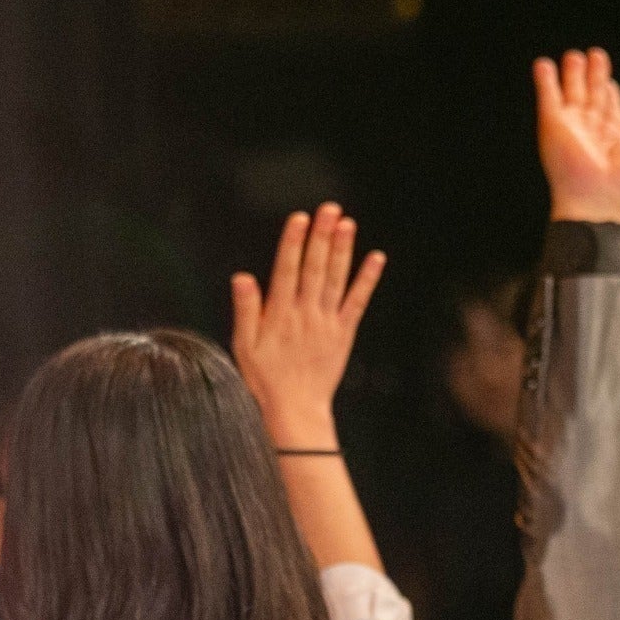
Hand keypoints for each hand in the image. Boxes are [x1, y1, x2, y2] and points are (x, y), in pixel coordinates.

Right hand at [232, 205, 386, 448]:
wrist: (295, 410)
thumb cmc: (264, 380)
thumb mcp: (244, 346)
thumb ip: (246, 310)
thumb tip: (243, 277)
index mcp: (279, 314)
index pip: (287, 270)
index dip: (294, 242)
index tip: (300, 218)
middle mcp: (305, 313)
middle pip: (314, 268)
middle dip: (322, 236)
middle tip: (329, 209)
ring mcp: (327, 322)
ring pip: (336, 279)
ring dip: (343, 250)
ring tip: (348, 223)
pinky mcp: (344, 333)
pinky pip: (357, 302)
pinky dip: (367, 279)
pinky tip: (376, 259)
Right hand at [534, 48, 619, 224]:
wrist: (596, 204)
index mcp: (613, 142)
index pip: (611, 111)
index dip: (609, 93)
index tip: (609, 80)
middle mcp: (591, 133)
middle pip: (592, 97)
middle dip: (592, 77)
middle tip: (594, 55)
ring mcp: (571, 128)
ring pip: (571, 94)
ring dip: (572, 75)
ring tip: (573, 55)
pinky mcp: (553, 125)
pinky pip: (548, 97)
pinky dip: (546, 81)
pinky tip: (544, 64)